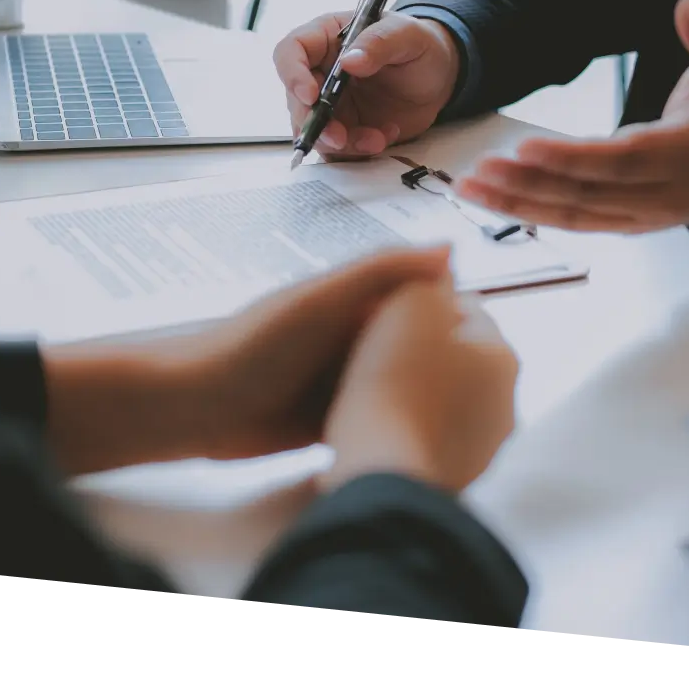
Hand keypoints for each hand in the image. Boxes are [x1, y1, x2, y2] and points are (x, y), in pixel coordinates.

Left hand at [42, 246, 451, 473]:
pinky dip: (398, 424)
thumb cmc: (254, 346)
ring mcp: (341, 379)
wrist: (195, 409)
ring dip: (425, 397)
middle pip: (414, 344)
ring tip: (473, 418)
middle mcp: (352, 336)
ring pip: (399, 384)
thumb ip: (381, 272)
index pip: (419, 297)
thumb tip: (451, 249)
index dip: (455, 312)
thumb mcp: (322, 300)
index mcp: (354, 299)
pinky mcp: (331, 418)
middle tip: (492, 387)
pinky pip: (376, 417)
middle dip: (446, 361)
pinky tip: (431, 440)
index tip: (493, 334)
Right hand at [273, 11, 460, 158]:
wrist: (439, 77)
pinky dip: (357, 150)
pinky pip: (338, 149)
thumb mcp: (407, 35)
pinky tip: (384, 137)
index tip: (311, 95)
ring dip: (340, 143)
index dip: (293, 74)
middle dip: (315, 123)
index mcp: (326, 38)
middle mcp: (321, 72)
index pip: (291, 51)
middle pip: (296, 100)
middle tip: (339, 137)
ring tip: (376, 139)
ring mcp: (331, 104)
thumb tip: (349, 60)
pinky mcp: (345, 128)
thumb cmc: (419, 45)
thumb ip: (379, 43)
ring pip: (315, 130)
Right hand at [320, 274, 518, 493]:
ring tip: (368, 387)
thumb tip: (442, 267)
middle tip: (375, 346)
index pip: (466, 308)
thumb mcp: (410, 303)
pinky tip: (376, 425)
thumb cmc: (395, 382)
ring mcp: (483, 448)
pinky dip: (407, 428)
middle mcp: (506, 404)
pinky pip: (428, 437)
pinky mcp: (455, 479)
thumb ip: (429, 277)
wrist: (381, 470)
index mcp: (504, 357)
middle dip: (422, 347)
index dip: (422, 300)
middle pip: (458, 356)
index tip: (386, 307)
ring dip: (415, 390)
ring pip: (445, 399)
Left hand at [457, 0, 688, 231]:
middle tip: (480, 168)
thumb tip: (687, 5)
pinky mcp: (619, 225)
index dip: (574, 159)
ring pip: (570, 214)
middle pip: (586, 193)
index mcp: (686, 157)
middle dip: (529, 184)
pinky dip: (528, 213)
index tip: (527, 148)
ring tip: (470, 186)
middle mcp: (658, 196)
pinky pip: (570, 223)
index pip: (623, 161)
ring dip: (516, 203)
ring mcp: (637, 217)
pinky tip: (491, 200)